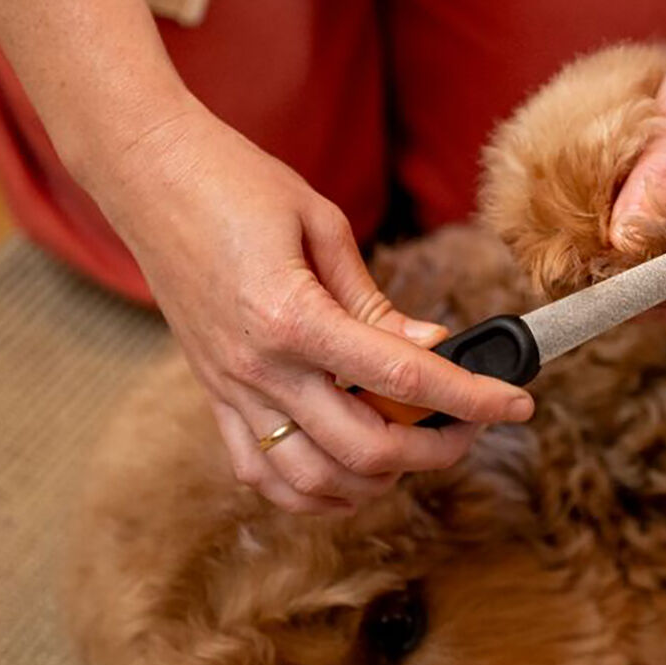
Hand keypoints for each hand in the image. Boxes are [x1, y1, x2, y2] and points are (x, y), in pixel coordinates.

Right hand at [94, 103, 534, 513]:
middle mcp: (259, 367)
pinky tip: (347, 471)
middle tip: (473, 426)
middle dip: (437, 449)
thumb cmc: (236, 182)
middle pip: (366, 449)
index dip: (471, 398)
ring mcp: (230, 389)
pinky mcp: (212, 395)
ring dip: (377, 481)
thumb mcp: (322, 226)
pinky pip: (260, 472)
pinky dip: (311, 489)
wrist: (148, 175)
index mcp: (292, 316)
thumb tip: (430, 346)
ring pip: (312, 481)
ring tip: (414, 450)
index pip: (404, 381)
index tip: (517, 404)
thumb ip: (374, 301)